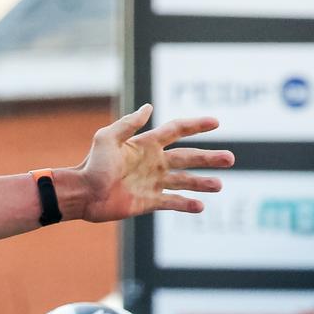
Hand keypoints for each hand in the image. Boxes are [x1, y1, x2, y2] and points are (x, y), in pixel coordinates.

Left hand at [75, 104, 233, 223]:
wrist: (83, 193)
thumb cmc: (92, 164)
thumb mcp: (107, 139)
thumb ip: (128, 124)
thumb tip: (149, 107)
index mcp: (145, 145)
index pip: (176, 131)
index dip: (195, 126)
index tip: (216, 122)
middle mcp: (153, 163)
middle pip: (188, 158)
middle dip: (209, 158)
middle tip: (230, 158)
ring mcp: (153, 183)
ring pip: (185, 181)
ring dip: (203, 183)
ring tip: (220, 185)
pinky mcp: (149, 202)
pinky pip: (172, 202)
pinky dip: (187, 204)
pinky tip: (201, 206)